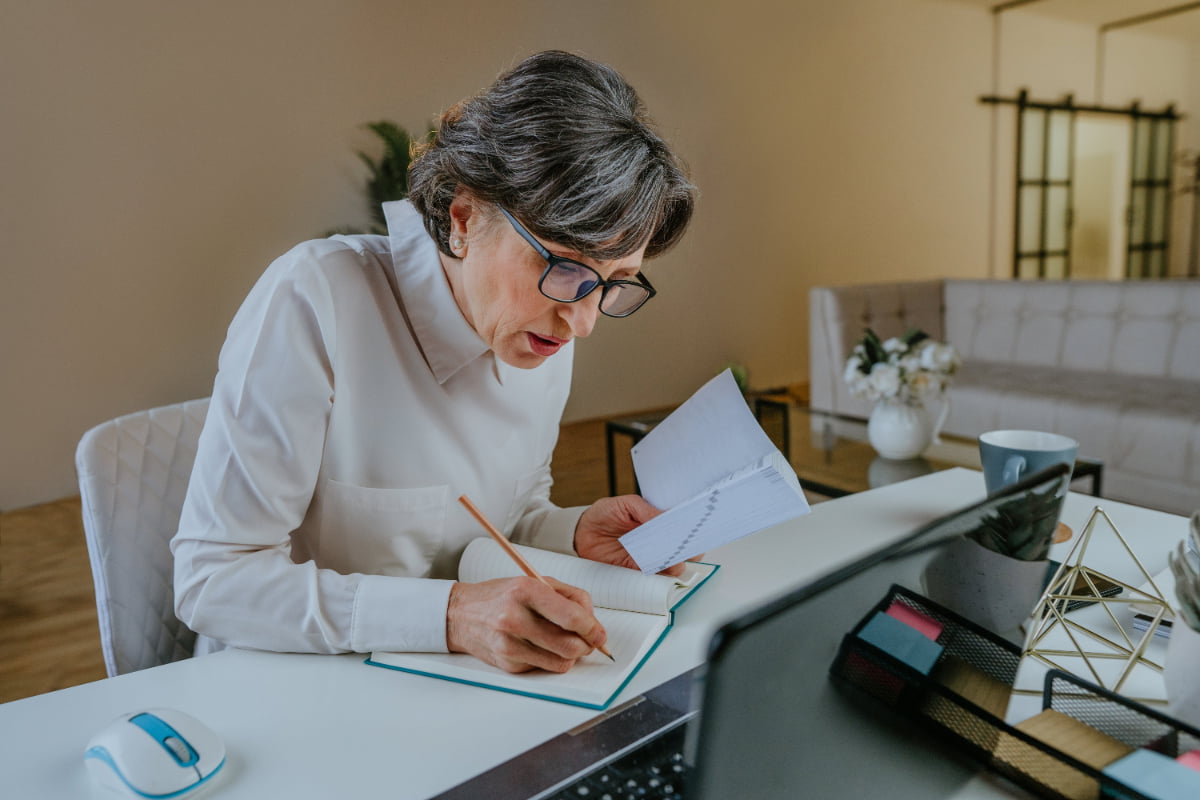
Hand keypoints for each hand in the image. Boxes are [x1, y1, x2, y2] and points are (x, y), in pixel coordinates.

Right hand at [446, 576, 606, 673]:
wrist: (460, 614)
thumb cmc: (501, 595)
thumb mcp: (534, 582)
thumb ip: (569, 597)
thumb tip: (593, 622)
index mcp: (524, 591)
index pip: (570, 617)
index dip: (593, 628)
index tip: (600, 634)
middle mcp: (514, 618)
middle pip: (569, 645)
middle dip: (586, 646)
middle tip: (588, 641)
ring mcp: (509, 644)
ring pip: (560, 662)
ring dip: (571, 656)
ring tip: (565, 642)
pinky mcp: (507, 664)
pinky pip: (543, 668)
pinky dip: (550, 659)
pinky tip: (540, 645)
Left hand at [575, 495, 701, 576]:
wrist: (581, 533)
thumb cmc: (603, 514)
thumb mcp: (625, 504)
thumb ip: (645, 510)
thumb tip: (664, 515)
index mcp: (657, 520)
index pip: (682, 525)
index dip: (691, 527)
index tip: (694, 527)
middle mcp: (657, 540)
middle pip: (683, 547)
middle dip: (689, 547)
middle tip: (686, 544)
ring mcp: (649, 556)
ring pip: (673, 564)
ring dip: (676, 561)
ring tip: (672, 556)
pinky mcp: (637, 570)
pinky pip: (654, 575)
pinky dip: (659, 573)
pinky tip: (658, 566)